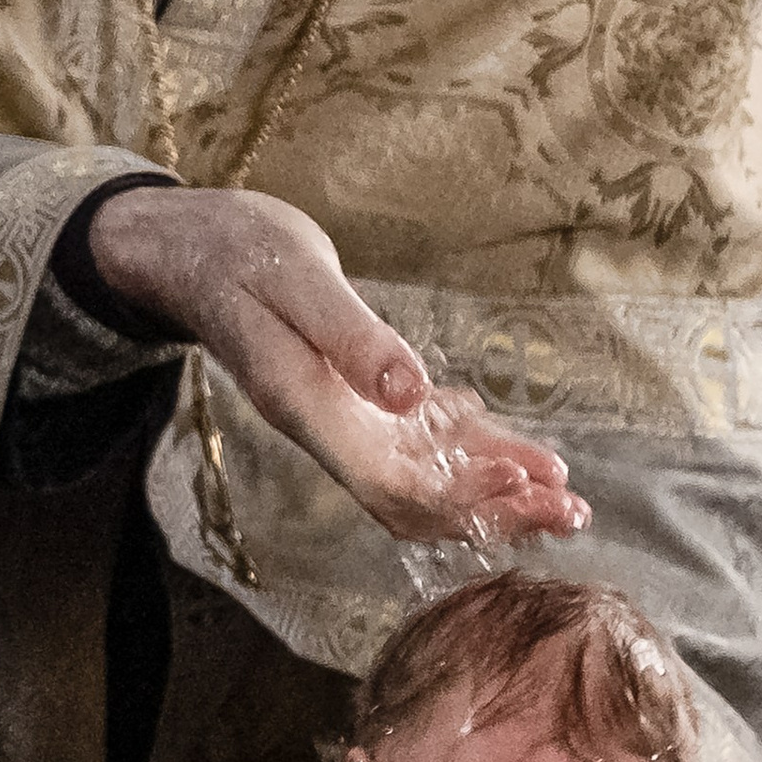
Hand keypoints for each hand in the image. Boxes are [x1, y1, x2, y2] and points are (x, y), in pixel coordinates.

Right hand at [85, 187, 587, 545]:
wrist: (193, 250)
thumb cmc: (239, 254)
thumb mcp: (296, 281)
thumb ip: (352, 340)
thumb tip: (412, 395)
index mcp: (309, 408)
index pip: (390, 483)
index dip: (459, 498)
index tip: (522, 486)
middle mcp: (330, 429)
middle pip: (417, 498)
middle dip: (493, 511)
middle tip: (568, 510)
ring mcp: (344, 419)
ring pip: (425, 478)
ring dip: (492, 490)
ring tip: (561, 493)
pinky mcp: (359, 398)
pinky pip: (421, 441)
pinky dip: (472, 450)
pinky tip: (516, 449)